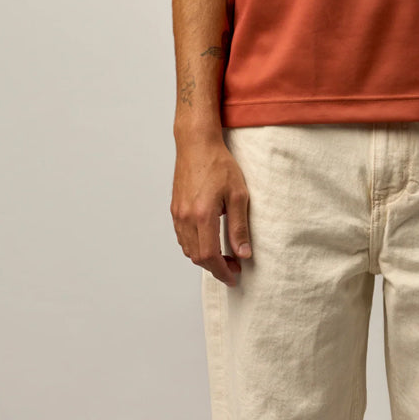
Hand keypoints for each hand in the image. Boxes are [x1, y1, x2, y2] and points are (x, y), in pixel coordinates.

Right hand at [171, 131, 251, 286]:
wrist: (197, 144)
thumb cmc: (219, 164)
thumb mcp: (238, 194)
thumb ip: (239, 226)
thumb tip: (243, 253)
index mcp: (202, 215)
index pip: (209, 257)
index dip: (222, 271)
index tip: (234, 276)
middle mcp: (186, 218)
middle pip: (197, 257)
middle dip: (215, 267)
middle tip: (234, 266)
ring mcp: (178, 214)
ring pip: (188, 249)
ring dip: (205, 258)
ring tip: (224, 254)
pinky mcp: (175, 209)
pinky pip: (182, 237)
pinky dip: (195, 245)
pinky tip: (209, 239)